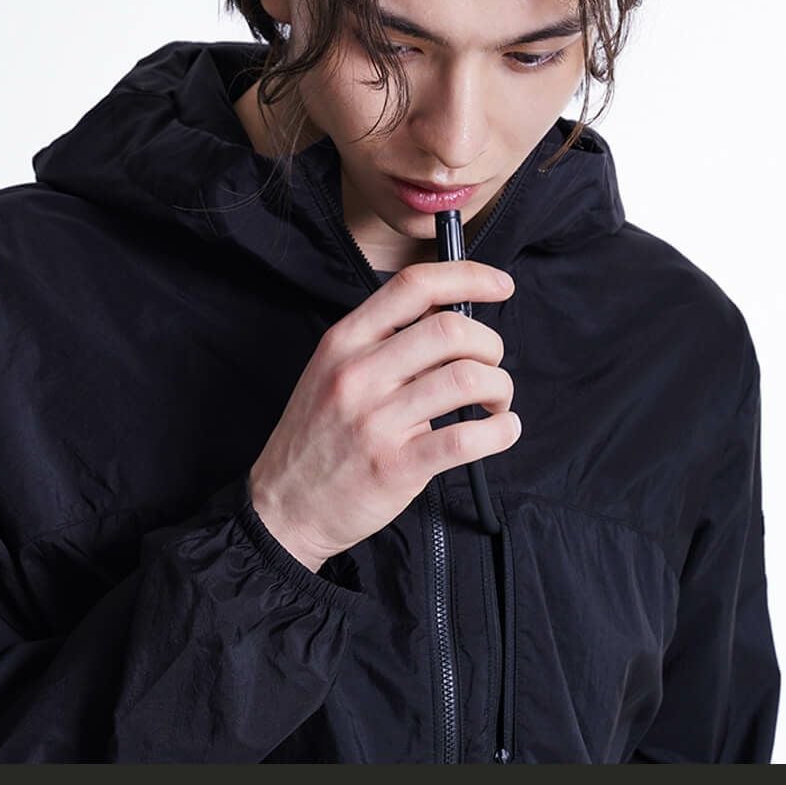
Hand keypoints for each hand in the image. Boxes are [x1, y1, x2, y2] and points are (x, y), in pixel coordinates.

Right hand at [249, 260, 519, 571]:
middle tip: (491, 368)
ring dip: (499, 388)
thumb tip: (448, 320)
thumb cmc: (317, 440)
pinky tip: (501, 430)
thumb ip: (382, 344)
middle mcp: (358, 375)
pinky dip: (500, 431)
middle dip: (490, 346)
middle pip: (449, 330)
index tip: (500, 285)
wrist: (284, 507)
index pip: (413, 286)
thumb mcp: (331, 373)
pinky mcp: (395, 466)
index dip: (467, 277)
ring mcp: (375, 421)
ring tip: (494, 404)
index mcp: (343, 343)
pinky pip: (465, 438)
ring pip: (466, 379)